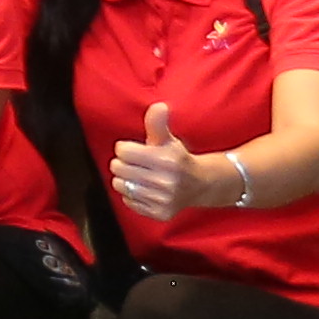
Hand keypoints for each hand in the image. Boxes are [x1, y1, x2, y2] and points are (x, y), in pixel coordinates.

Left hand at [107, 99, 203, 226]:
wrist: (200, 185)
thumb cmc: (177, 159)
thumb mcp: (167, 139)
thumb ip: (157, 123)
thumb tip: (158, 106)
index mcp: (166, 160)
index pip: (122, 151)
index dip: (126, 149)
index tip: (135, 150)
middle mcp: (165, 182)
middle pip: (118, 168)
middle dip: (124, 163)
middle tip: (136, 164)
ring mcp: (162, 200)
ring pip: (120, 185)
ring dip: (125, 179)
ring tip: (139, 176)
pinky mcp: (159, 213)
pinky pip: (128, 201)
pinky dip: (132, 195)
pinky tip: (145, 190)